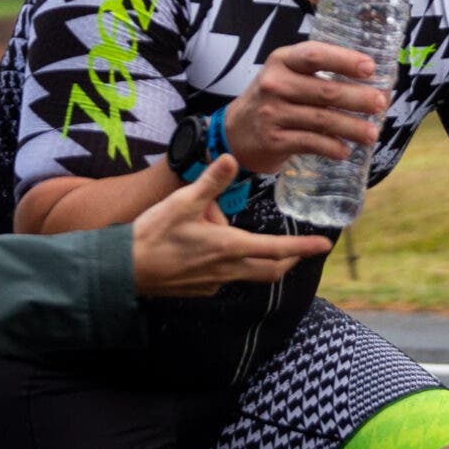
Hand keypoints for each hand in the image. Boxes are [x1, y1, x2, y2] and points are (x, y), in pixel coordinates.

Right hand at [130, 158, 331, 296]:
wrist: (124, 270)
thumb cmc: (153, 235)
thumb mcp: (182, 202)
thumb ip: (211, 182)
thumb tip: (231, 158)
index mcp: (229, 247)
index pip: (277, 250)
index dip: (303, 247)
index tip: (324, 245)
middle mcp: (227, 270)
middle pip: (270, 270)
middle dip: (288, 260)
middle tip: (299, 249)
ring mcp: (214, 283)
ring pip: (246, 272)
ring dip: (251, 256)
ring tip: (225, 229)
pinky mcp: (200, 290)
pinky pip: (224, 276)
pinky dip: (228, 263)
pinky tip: (205, 248)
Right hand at [219, 41, 388, 175]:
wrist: (234, 132)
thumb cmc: (272, 99)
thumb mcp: (285, 75)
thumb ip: (316, 73)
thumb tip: (369, 81)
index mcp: (282, 61)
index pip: (315, 55)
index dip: (345, 60)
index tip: (371, 68)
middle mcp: (275, 84)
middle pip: (325, 91)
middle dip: (358, 98)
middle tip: (381, 103)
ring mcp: (273, 113)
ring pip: (322, 120)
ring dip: (352, 127)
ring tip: (372, 134)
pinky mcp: (274, 140)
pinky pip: (311, 143)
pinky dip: (332, 148)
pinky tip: (346, 150)